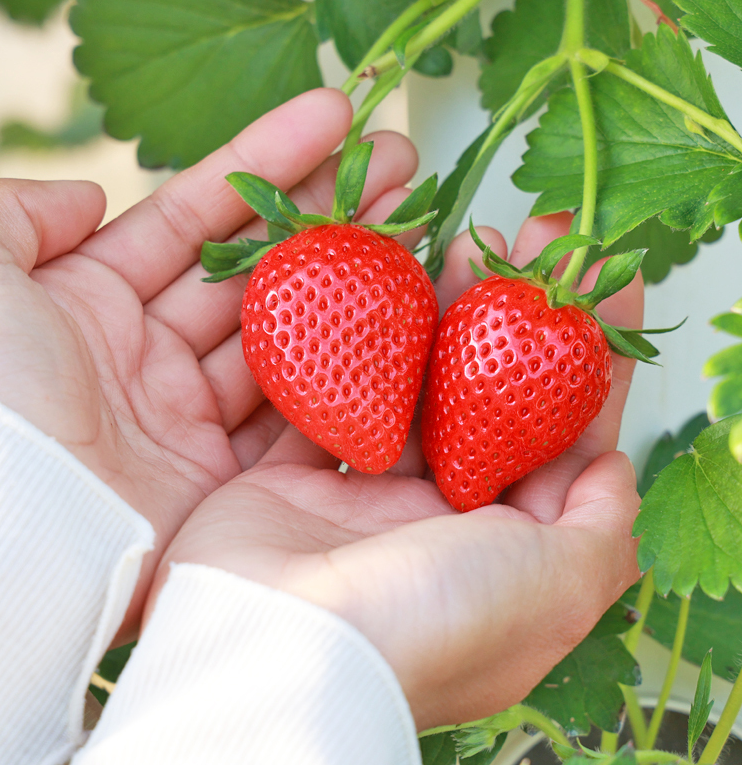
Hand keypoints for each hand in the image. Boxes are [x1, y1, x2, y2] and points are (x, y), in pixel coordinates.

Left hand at [0, 88, 418, 637]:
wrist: (3, 538)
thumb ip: (11, 215)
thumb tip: (88, 191)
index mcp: (96, 299)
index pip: (199, 213)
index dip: (266, 161)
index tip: (333, 118)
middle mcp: (151, 353)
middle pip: (258, 267)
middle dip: (328, 210)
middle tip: (395, 164)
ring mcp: (192, 416)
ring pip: (288, 334)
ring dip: (349, 283)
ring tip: (413, 227)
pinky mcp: (223, 477)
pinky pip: (295, 416)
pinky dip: (344, 376)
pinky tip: (391, 328)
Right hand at [146, 212, 642, 729]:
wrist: (278, 650)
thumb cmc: (430, 622)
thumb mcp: (554, 586)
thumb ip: (598, 527)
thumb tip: (614, 471)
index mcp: (500, 546)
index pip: (559, 438)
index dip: (587, 364)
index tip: (601, 292)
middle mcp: (434, 521)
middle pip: (483, 398)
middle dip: (512, 323)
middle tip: (531, 248)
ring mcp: (361, 498)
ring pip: (409, 388)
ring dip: (437, 318)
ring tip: (462, 242)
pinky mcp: (293, 477)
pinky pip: (328, 400)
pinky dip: (348, 351)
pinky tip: (375, 294)